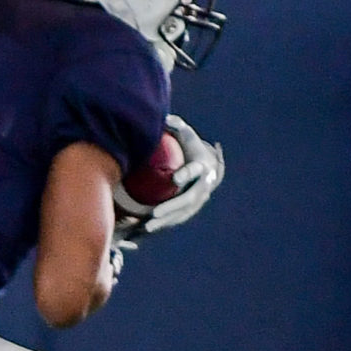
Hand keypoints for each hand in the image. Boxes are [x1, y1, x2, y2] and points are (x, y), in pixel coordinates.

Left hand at [140, 114, 224, 234]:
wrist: (210, 166)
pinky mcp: (189, 210)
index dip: (186, 174)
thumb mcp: (186, 134)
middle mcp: (202, 187)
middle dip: (171, 208)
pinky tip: (141, 233)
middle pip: (187, 200)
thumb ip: (176, 126)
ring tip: (146, 229)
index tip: (175, 178)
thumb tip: (163, 117)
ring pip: (181, 215)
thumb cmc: (191, 146)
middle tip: (154, 214)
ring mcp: (198, 201)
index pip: (194, 171)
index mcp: (202, 167)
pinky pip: (175, 220)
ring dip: (164, 223)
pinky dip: (161, 226)